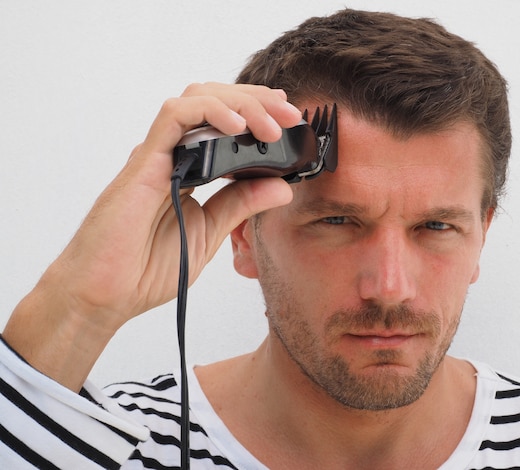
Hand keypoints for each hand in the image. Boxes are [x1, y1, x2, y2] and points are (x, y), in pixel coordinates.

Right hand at [2, 83, 301, 389]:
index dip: (258, 113)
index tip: (289, 120)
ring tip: (271, 125)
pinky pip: (175, 117)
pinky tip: (238, 128)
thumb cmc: (145, 268)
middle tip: (290, 114)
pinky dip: (210, 113)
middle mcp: (173, 155)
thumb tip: (281, 187)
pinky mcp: (144, 162)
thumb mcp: (211, 232)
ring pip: (198, 99)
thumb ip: (241, 205)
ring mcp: (157, 156)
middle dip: (258, 101)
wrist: (106, 295)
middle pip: (216, 102)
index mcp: (189, 170)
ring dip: (240, 103)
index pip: (225, 124)